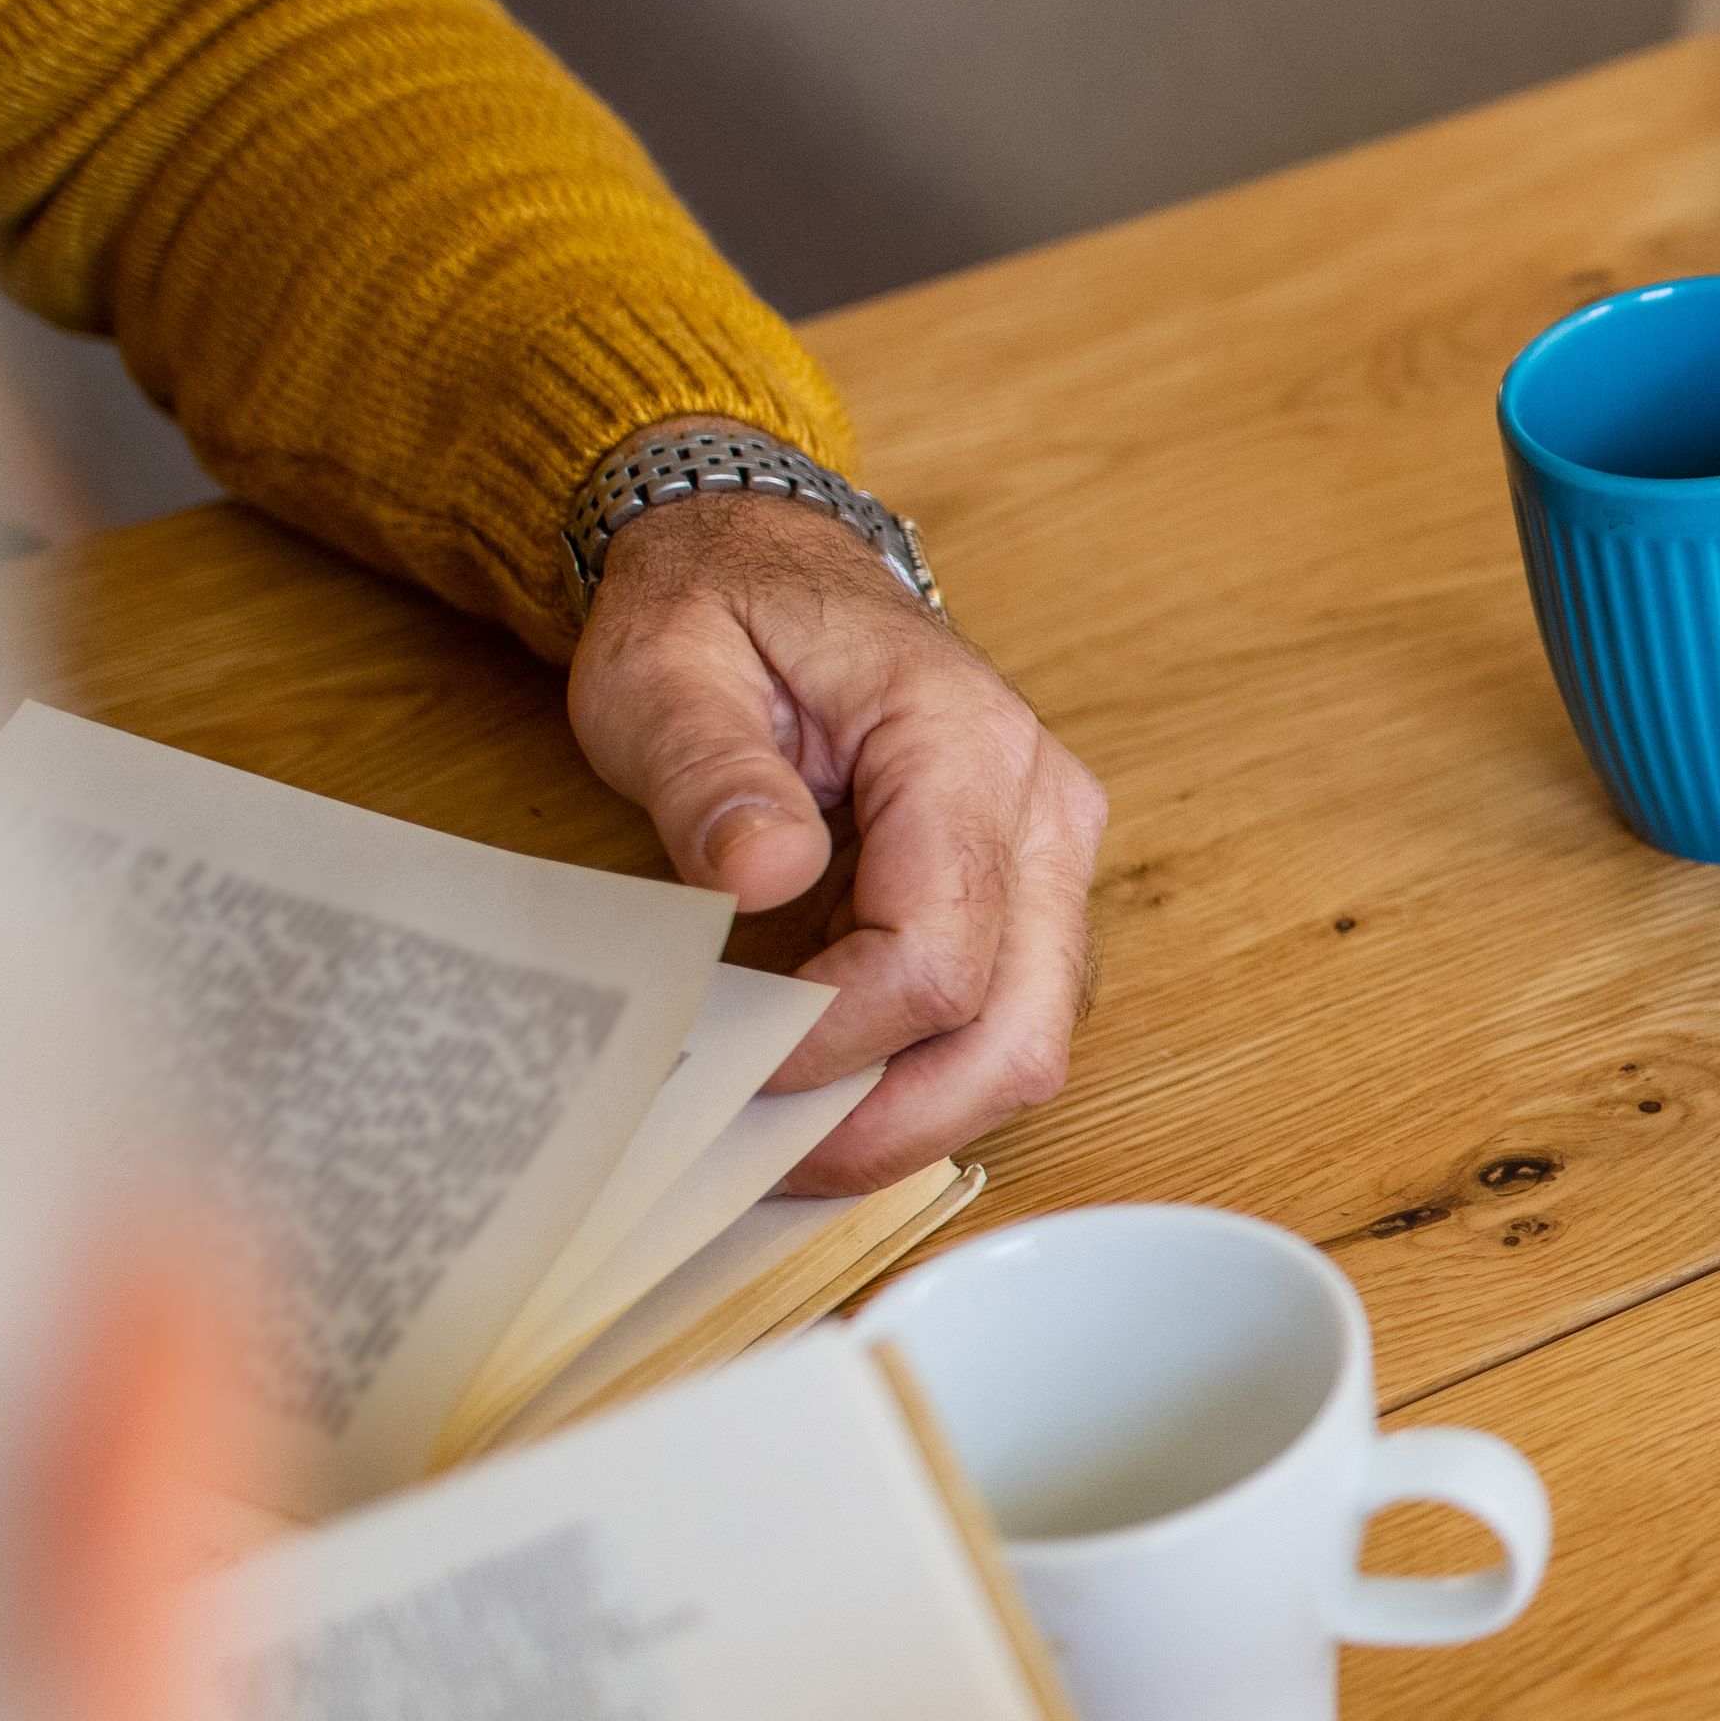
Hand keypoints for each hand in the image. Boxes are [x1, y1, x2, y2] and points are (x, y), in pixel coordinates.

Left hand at [568, 484, 1106, 1189]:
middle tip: (769, 1159)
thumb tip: (766, 872)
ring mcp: (1052, 860)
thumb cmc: (721, 612)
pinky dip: (925, 1077)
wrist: (772, 561)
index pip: (940, 950)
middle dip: (898, 1121)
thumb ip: (712, 770)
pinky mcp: (1030, 896)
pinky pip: (1008, 1019)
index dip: (838, 1038)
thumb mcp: (667, 668)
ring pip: (1031, 1043)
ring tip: (790, 1137)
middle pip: (1021, 1029)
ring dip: (917, 1114)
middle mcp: (1044, 811)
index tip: (729, 1064)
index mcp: (965, 745)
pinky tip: (829, 1087)